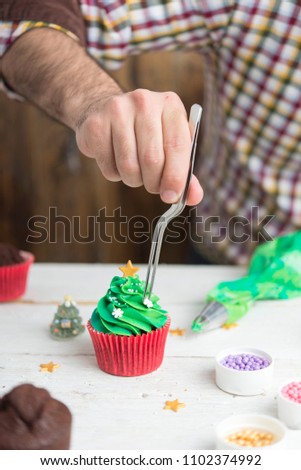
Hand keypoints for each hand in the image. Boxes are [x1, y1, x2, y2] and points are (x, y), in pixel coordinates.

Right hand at [76, 89, 202, 205]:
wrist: (104, 109)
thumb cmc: (145, 133)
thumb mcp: (169, 144)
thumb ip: (184, 171)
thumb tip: (194, 197)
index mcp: (170, 104)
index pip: (178, 145)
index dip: (176, 176)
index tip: (172, 196)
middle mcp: (144, 102)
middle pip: (152, 159)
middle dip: (154, 183)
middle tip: (154, 186)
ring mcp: (117, 110)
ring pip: (129, 166)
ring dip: (134, 180)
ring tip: (135, 171)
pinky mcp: (95, 125)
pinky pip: (109, 168)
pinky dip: (115, 175)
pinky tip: (116, 160)